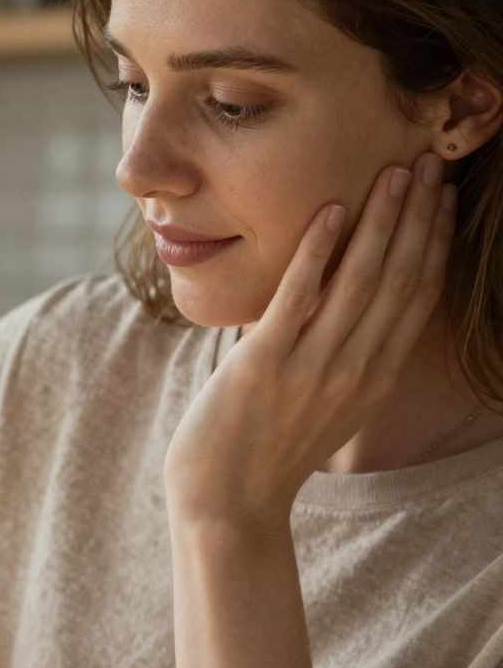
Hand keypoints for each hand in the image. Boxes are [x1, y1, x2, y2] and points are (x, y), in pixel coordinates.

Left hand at [163, 150, 456, 524]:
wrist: (225, 506)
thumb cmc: (267, 454)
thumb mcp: (328, 409)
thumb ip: (349, 362)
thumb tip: (354, 309)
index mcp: (373, 380)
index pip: (418, 296)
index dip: (434, 241)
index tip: (442, 195)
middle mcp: (353, 372)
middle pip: (399, 278)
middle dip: (417, 215)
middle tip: (426, 160)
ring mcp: (309, 369)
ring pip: (358, 280)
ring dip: (379, 220)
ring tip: (391, 171)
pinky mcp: (262, 366)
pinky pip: (297, 299)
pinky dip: (317, 252)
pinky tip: (331, 210)